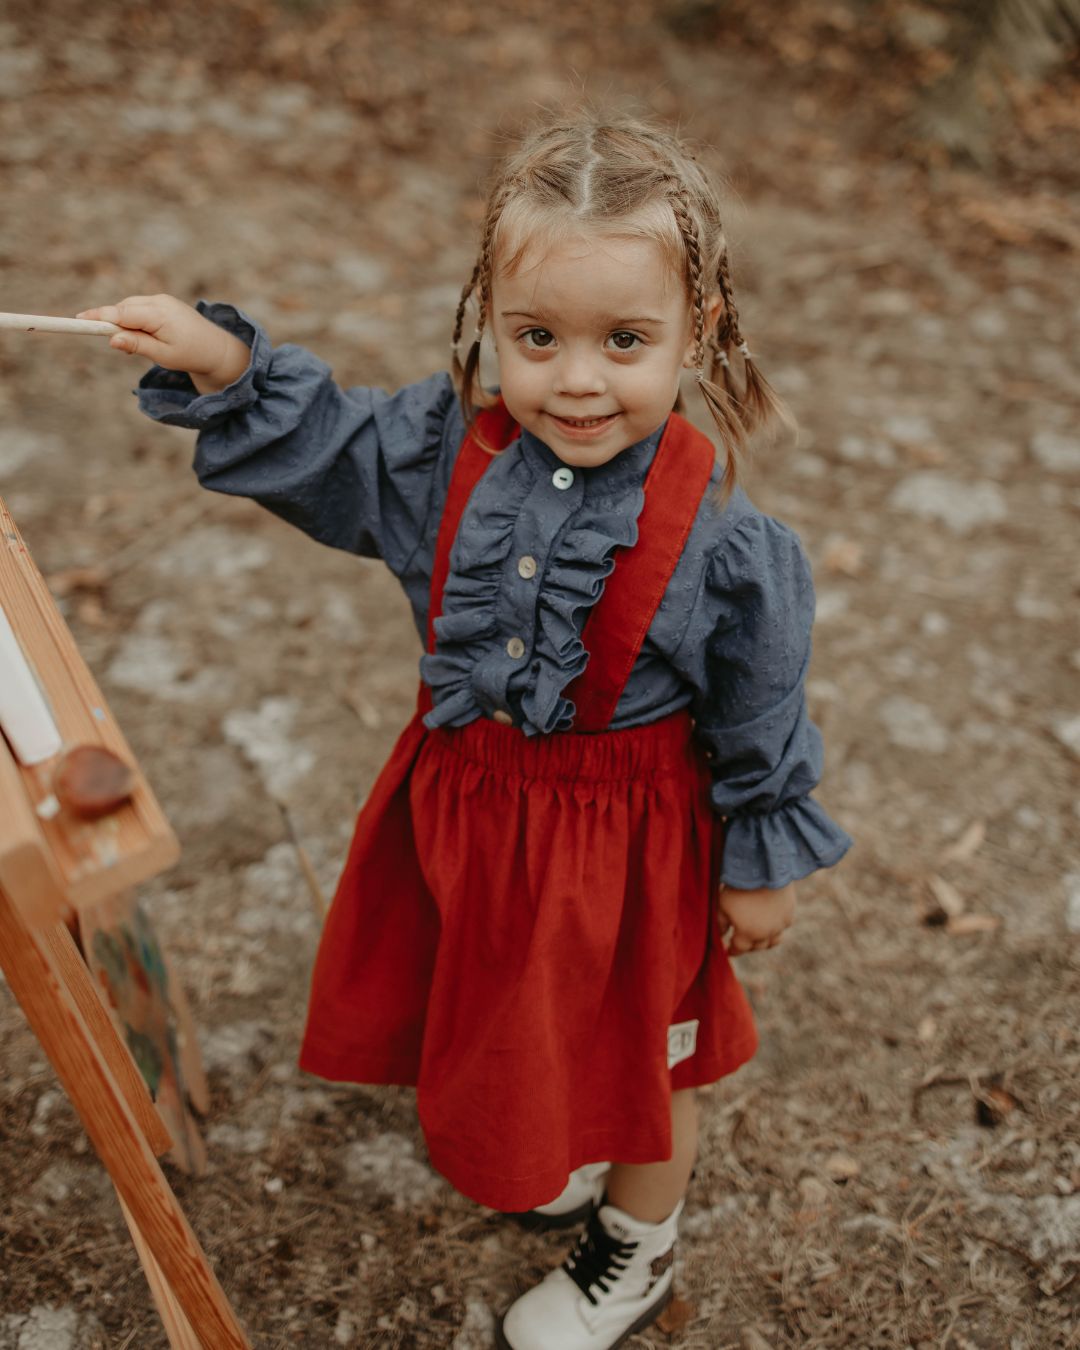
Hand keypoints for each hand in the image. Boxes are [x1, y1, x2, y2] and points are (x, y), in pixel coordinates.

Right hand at [77, 295, 250, 394]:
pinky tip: (141, 335)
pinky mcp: (163, 301)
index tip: (79, 319)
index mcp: (160, 315)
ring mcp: (162, 299)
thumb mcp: (163, 355)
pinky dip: (133, 318)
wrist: (216, 349)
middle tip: (109, 340)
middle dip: (111, 322)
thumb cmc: (191, 355)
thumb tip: (112, 339)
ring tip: (135, 343)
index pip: (122, 313)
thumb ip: (137, 345)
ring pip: (130, 306)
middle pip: (122, 307)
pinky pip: (139, 307)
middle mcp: (160, 301)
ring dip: (123, 321)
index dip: (99, 316)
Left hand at [718, 882, 795, 954]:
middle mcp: (766, 933)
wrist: (764, 869)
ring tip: (757, 937)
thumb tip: (722, 935)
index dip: (733, 951)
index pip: (739, 949)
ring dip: (763, 941)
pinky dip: (776, 929)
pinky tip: (770, 923)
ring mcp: (780, 925)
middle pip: (756, 947)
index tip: (729, 951)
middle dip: (747, 946)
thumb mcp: (722, 904)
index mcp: (747, 933)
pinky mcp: (789, 914)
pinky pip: (783, 927)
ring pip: (772, 941)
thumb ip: (721, 923)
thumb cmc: (739, 887)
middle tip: (741, 942)